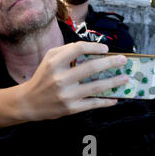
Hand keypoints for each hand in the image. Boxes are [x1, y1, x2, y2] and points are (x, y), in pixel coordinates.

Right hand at [0, 42, 128, 126]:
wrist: (29, 101)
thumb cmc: (42, 77)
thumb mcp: (48, 59)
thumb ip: (66, 51)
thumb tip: (92, 49)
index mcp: (53, 63)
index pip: (78, 49)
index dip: (94, 47)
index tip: (105, 49)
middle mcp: (60, 78)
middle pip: (91, 67)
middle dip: (111, 63)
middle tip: (123, 60)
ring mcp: (66, 94)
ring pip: (96, 87)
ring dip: (114, 82)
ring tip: (125, 78)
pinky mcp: (71, 108)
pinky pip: (93, 103)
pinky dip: (106, 101)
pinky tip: (114, 98)